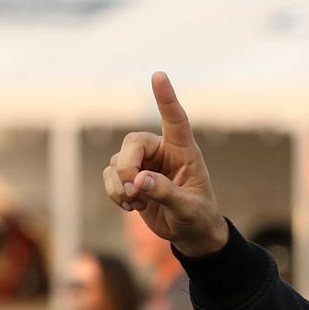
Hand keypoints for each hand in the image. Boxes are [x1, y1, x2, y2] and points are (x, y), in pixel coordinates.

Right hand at [103, 72, 226, 257]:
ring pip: (117, 162)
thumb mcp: (188, 208)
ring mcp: (143, 163)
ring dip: (120, 185)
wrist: (190, 233)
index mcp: (184, 151)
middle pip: (132, 143)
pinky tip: (131, 206)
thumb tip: (139, 180)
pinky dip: (115, 193)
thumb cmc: (198, 217)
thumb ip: (167, 193)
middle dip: (127, 167)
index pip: (175, 120)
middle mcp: (162, 151)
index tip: (159, 75)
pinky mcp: (129, 177)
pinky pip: (110, 177)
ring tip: (137, 204)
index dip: (166, 98)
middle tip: (134, 190)